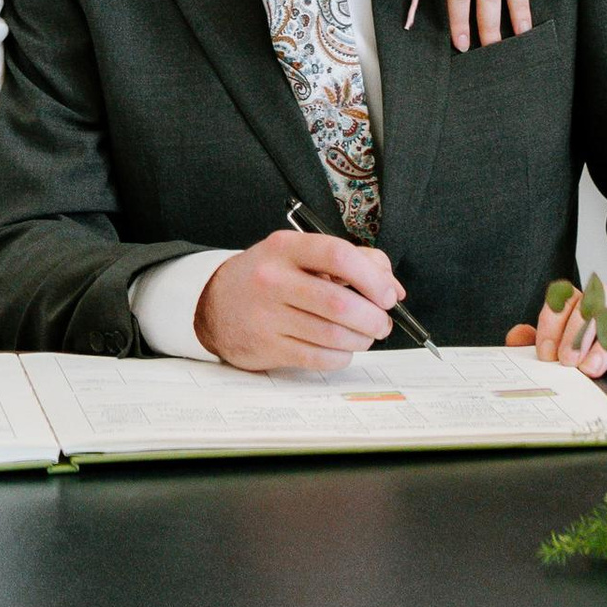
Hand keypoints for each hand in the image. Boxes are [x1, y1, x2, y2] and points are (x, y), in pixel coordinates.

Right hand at [195, 223, 403, 371]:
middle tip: (382, 322)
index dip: (372, 278)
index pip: (338, 255)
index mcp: (286, 248)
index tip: (388, 294)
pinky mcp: (267, 347)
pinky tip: (341, 348)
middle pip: (340, 303)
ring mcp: (267, 316)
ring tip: (365, 335)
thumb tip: (392, 287)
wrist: (214, 304)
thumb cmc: (267, 277)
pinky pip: (318, 359)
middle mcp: (273, 280)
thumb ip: (350, 261)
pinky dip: (341, 356)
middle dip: (373, 318)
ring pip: (332, 335)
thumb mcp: (299, 254)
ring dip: (361, 340)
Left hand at [507, 291, 606, 379]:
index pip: (567, 296)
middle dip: (578, 330)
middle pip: (597, 300)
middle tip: (568, 363)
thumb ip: (542, 343)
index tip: (544, 354)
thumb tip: (515, 336)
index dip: (552, 322)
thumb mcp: (572, 353)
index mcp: (590, 306)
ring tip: (593, 368)